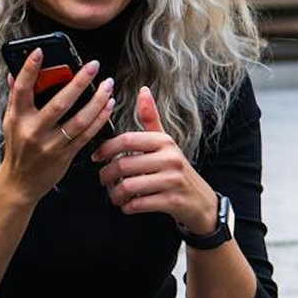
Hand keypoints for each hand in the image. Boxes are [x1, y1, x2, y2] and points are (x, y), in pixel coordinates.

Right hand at [1, 48, 115, 201]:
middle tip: (93, 65)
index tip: (40, 51)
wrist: (21, 182)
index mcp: (18, 118)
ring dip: (97, 101)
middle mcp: (33, 130)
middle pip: (59, 103)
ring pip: (79, 120)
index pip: (22, 89)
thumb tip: (14, 72)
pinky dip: (100, 119)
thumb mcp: (10, 121)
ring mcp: (51, 145)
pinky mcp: (65, 155)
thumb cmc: (17, 147)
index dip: (30, 69)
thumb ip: (14, 97)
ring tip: (107, 85)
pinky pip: (87, 135)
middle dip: (79, 82)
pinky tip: (108, 106)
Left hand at [91, 86, 217, 230]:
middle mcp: (170, 158)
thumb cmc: (176, 170)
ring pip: (129, 187)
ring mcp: (172, 180)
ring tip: (114, 195)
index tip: (97, 157)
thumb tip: (143, 90)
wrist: (201, 201)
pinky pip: (138, 204)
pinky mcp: (172, 201)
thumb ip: (151, 119)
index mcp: (164, 141)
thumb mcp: (166, 143)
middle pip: (124, 165)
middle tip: (103, 180)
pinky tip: (127, 205)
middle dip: (107, 175)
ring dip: (115, 194)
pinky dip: (127, 207)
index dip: (106, 148)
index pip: (127, 140)